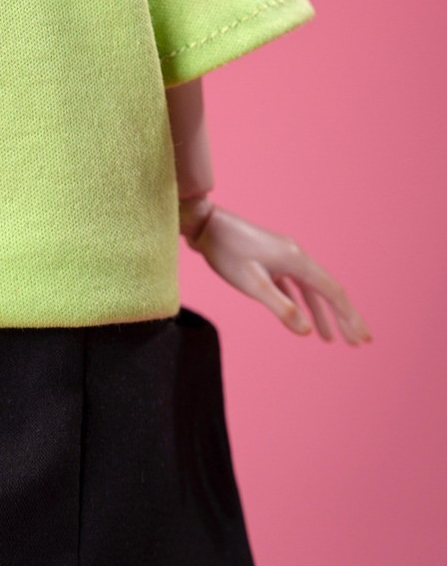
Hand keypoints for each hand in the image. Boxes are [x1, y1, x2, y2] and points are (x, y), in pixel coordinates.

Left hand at [183, 201, 371, 344]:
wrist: (203, 223)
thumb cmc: (225, 252)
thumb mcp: (252, 283)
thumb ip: (280, 307)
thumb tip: (307, 330)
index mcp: (296, 260)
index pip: (332, 292)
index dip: (350, 316)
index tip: (363, 338)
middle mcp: (295, 255)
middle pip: (326, 290)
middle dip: (343, 317)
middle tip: (358, 342)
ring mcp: (282, 256)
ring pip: (310, 289)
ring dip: (321, 313)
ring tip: (330, 339)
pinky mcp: (269, 259)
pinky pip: (293, 285)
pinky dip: (301, 303)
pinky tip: (302, 319)